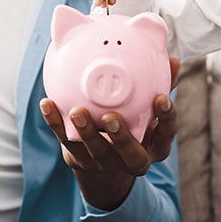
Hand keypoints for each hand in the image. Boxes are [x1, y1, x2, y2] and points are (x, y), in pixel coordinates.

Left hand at [39, 56, 179, 209]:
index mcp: (154, 144)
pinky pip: (65, 140)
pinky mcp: (79, 159)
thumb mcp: (148, 109)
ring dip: (86, 132)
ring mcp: (105, 162)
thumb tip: (173, 59)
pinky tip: (47, 103)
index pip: (165, 133)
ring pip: (96, 151)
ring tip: (76, 111)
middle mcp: (133, 158)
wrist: (105, 160)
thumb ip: (161, 84)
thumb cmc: (133, 123)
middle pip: (131, 154)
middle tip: (110, 117)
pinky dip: (55, 122)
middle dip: (121, 137)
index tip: (160, 98)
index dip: (166, 119)